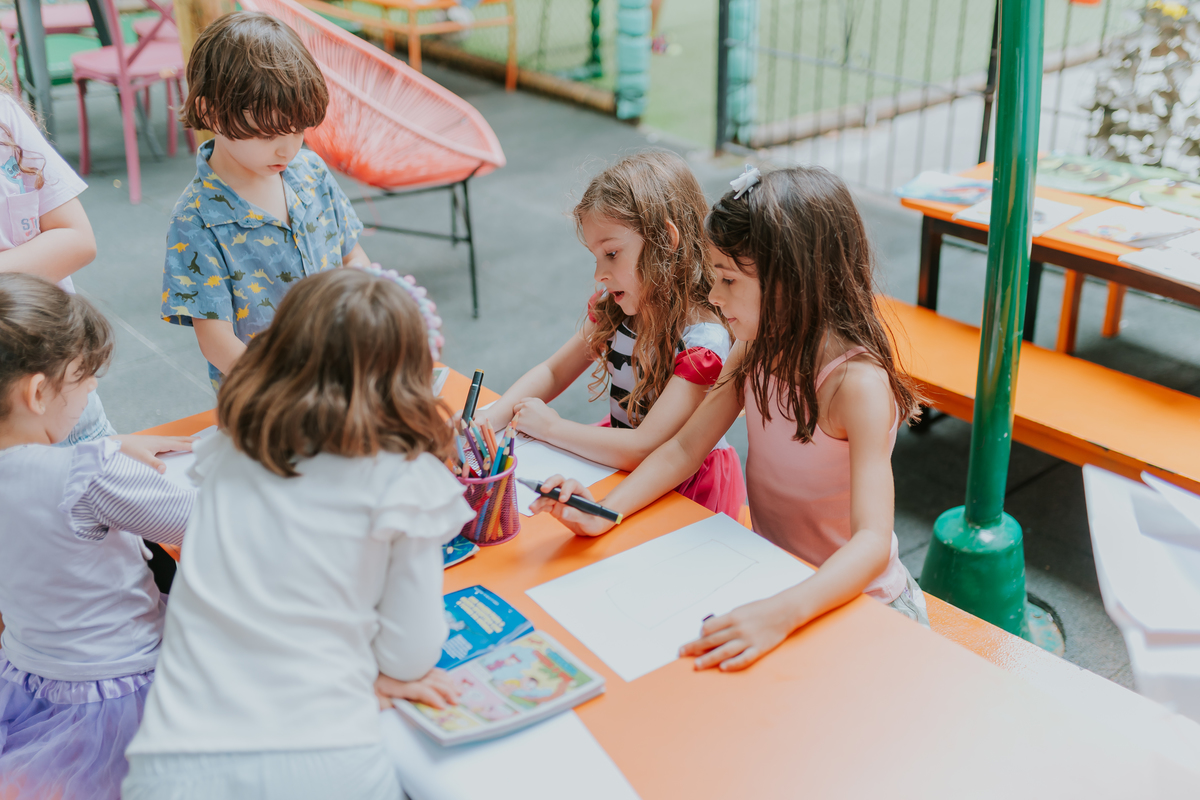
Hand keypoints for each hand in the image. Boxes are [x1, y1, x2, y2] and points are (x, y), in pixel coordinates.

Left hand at [111, 434, 195, 473]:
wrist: (116, 443)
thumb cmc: (128, 449)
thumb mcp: (141, 458)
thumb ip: (154, 464)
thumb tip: (165, 470)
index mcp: (161, 442)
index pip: (180, 444)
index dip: (191, 445)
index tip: (202, 446)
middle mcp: (161, 440)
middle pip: (180, 439)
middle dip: (192, 440)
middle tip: (204, 440)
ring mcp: (157, 440)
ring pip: (175, 439)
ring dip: (186, 440)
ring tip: (194, 441)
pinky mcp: (153, 442)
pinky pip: (170, 442)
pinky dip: (178, 442)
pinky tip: (176, 445)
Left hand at [374, 668, 459, 710]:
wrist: (362, 670)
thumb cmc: (368, 689)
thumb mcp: (373, 702)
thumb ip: (387, 708)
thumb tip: (404, 714)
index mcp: (396, 684)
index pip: (420, 690)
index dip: (432, 698)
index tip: (443, 707)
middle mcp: (407, 675)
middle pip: (431, 680)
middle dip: (446, 691)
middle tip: (456, 702)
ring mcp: (412, 670)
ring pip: (434, 674)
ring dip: (447, 683)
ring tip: (458, 693)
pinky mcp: (413, 668)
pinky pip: (431, 670)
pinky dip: (443, 676)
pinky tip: (449, 681)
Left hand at [511, 398, 559, 440]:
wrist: (554, 429)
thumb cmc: (554, 421)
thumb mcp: (549, 409)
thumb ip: (540, 408)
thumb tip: (539, 411)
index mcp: (534, 400)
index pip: (522, 402)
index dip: (523, 409)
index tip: (526, 414)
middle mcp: (527, 404)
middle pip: (516, 408)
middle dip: (519, 414)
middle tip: (525, 421)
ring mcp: (522, 413)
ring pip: (514, 417)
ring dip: (519, 422)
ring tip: (528, 427)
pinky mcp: (519, 422)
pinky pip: (514, 425)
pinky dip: (519, 429)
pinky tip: (527, 430)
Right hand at [528, 474, 616, 537]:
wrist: (591, 527)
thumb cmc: (594, 521)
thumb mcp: (589, 520)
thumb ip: (577, 515)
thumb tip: (564, 512)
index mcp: (580, 491)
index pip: (572, 484)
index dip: (566, 489)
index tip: (562, 499)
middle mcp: (568, 492)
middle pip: (557, 481)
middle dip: (549, 484)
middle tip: (543, 490)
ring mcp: (560, 499)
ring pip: (548, 494)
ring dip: (539, 499)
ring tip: (532, 507)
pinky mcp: (554, 507)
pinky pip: (544, 505)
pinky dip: (538, 507)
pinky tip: (534, 510)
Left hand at [678, 595, 795, 671]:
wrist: (784, 611)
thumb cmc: (761, 610)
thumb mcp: (741, 610)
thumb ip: (727, 620)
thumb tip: (710, 631)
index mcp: (733, 616)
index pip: (709, 627)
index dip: (700, 634)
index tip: (694, 640)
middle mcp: (738, 628)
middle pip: (712, 640)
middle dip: (695, 647)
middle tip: (682, 654)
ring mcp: (749, 639)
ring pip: (724, 651)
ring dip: (709, 658)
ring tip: (697, 665)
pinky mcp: (759, 649)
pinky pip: (744, 658)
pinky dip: (733, 663)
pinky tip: (723, 668)